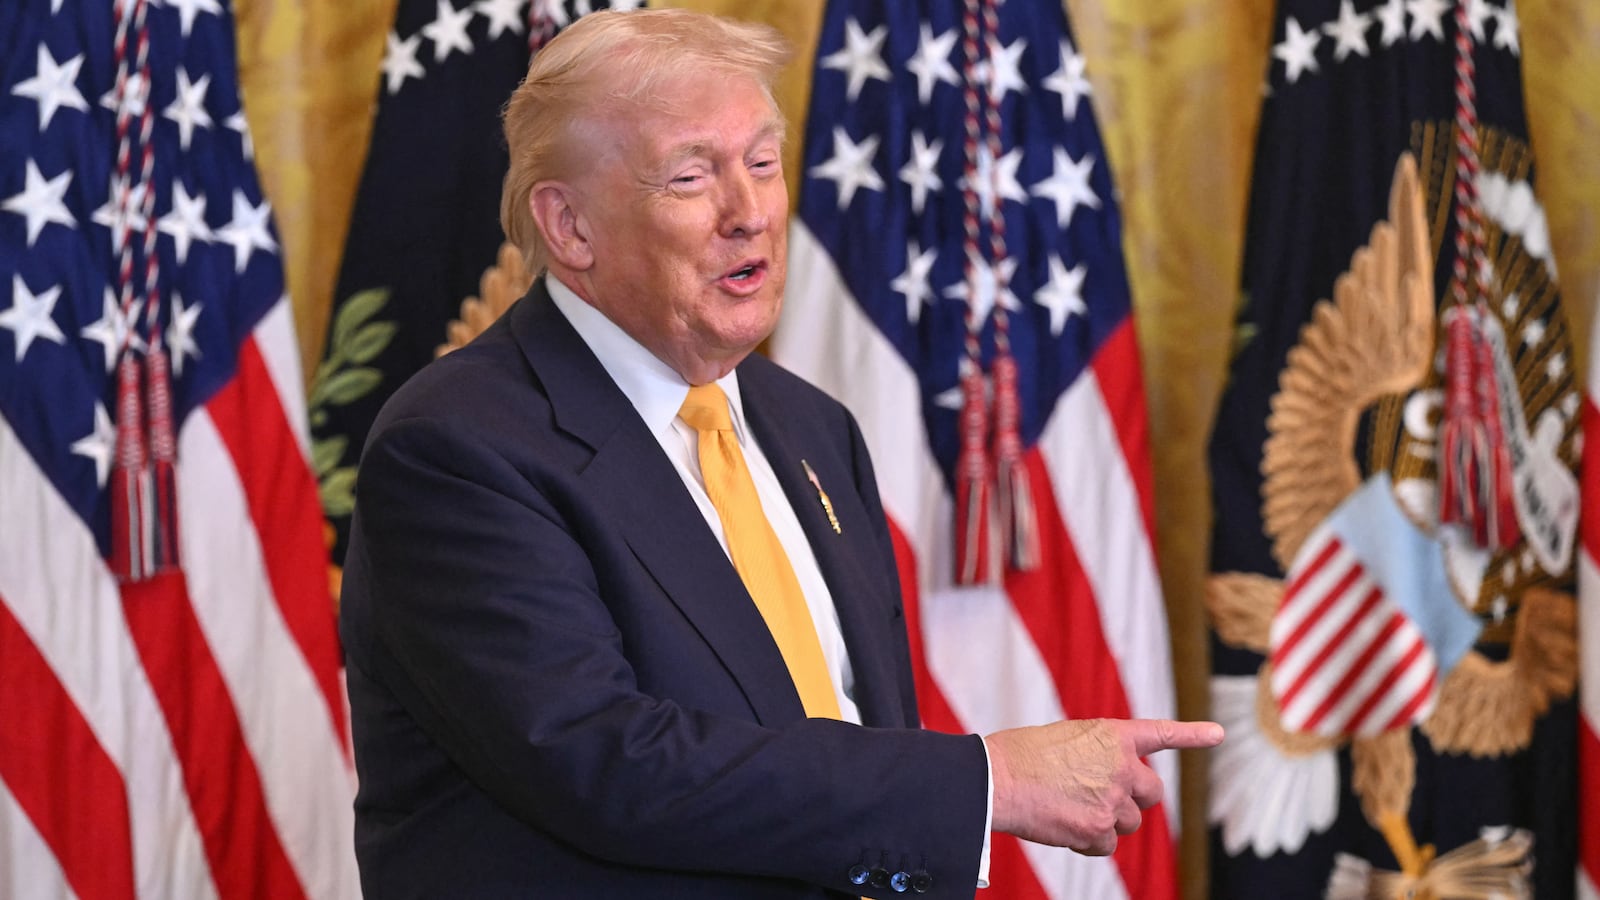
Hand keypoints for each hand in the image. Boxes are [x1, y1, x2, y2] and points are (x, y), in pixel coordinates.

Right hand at [985, 718, 1222, 855]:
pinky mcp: (1098, 830)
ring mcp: (1112, 799)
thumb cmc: (1019, 756)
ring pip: (1128, 822)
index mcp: (1111, 734)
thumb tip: (1109, 788)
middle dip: (1134, 799)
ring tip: (1069, 807)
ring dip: (1107, 820)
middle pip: (1151, 793)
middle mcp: (1120, 765)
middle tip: (1104, 797)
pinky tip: (1062, 825)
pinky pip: (1106, 844)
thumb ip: (1097, 756)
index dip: (1192, 734)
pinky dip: (1088, 841)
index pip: (1160, 733)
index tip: (1218, 734)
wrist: (995, 779)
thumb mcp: (1066, 739)